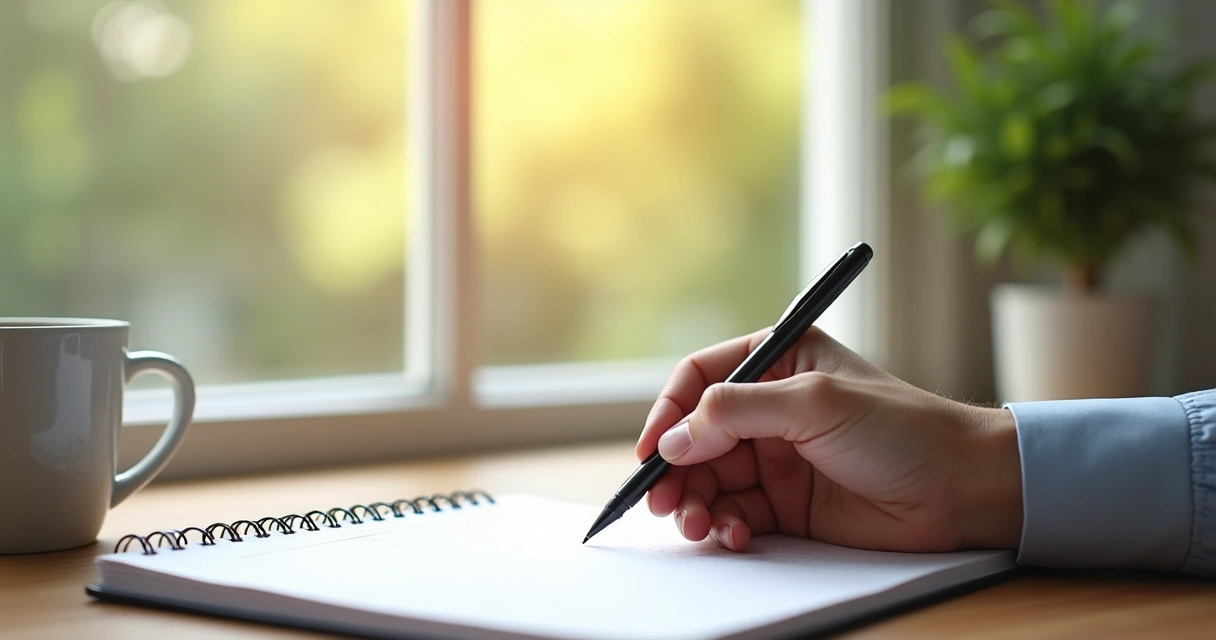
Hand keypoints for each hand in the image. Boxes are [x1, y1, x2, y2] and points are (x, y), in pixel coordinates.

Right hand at [635, 327, 1021, 552]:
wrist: (962, 490)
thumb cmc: (903, 429)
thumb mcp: (814, 403)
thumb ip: (736, 412)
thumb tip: (674, 439)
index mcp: (778, 362)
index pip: (700, 378)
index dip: (668, 412)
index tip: (652, 449)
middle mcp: (770, 408)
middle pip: (694, 436)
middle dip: (675, 470)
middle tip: (662, 501)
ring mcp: (777, 457)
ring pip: (708, 480)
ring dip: (694, 503)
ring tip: (698, 524)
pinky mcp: (787, 504)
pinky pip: (735, 514)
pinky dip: (724, 526)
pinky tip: (734, 535)